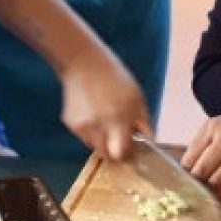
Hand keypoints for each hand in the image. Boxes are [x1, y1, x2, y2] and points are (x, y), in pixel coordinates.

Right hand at [58, 48, 148, 162]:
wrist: (84, 64)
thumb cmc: (115, 79)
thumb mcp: (137, 98)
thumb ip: (144, 123)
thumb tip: (150, 142)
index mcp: (117, 120)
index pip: (122, 153)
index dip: (128, 156)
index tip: (132, 152)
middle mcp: (98, 126)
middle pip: (107, 156)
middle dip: (115, 154)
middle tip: (120, 144)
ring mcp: (81, 126)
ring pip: (95, 147)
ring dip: (103, 141)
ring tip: (106, 121)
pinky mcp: (70, 123)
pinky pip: (84, 136)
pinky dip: (92, 131)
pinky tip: (93, 113)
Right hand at [182, 108, 220, 193]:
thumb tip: (215, 199)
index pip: (219, 178)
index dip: (215, 193)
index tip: (213, 202)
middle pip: (201, 169)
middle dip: (202, 184)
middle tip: (205, 193)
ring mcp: (215, 127)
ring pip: (191, 160)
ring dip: (195, 173)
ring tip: (203, 180)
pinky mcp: (207, 124)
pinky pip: (191, 149)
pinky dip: (194, 161)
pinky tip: (203, 165)